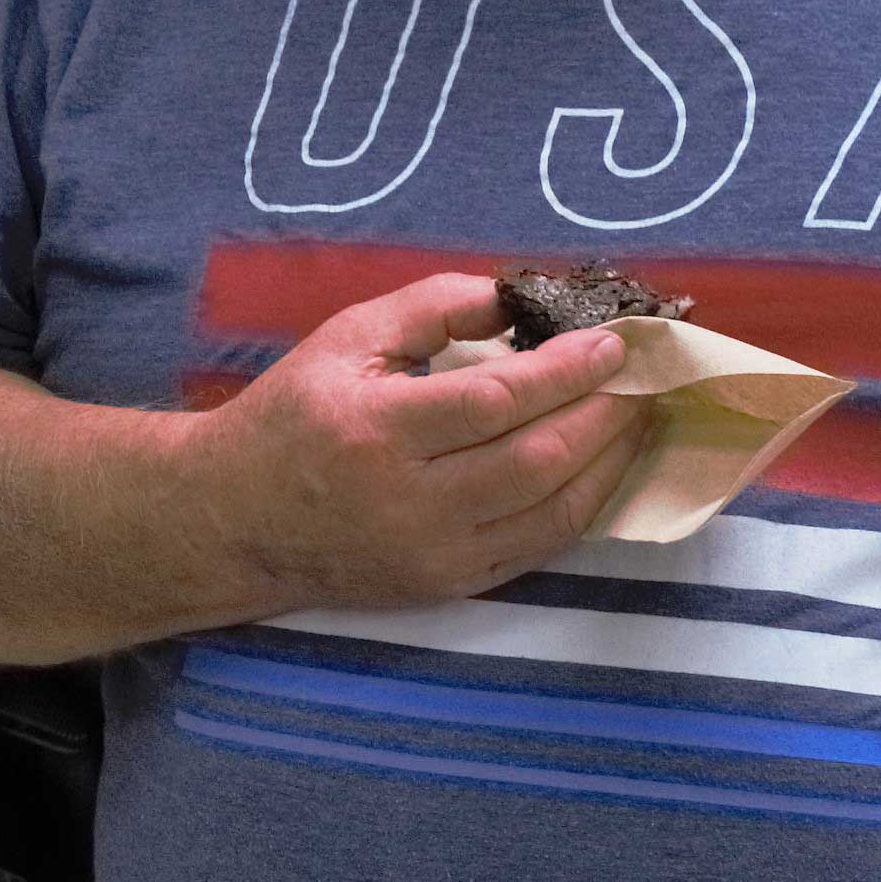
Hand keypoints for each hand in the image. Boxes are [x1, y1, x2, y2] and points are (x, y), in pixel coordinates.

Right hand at [187, 270, 642, 619]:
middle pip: (539, 457)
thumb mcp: (344, 340)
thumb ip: (431, 307)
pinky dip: (587, 501)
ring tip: (640, 413)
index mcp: (376, 430)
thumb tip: (518, 297)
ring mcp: (436, 552)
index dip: (567, 370)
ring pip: (554, 508)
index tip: (614, 341)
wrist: (234, 520)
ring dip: (612, 458)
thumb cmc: (291, 416)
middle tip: (646, 374)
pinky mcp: (452, 583)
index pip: (497, 400)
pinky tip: (604, 464)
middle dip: (607, 412)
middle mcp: (410, 500)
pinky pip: (542, 544)